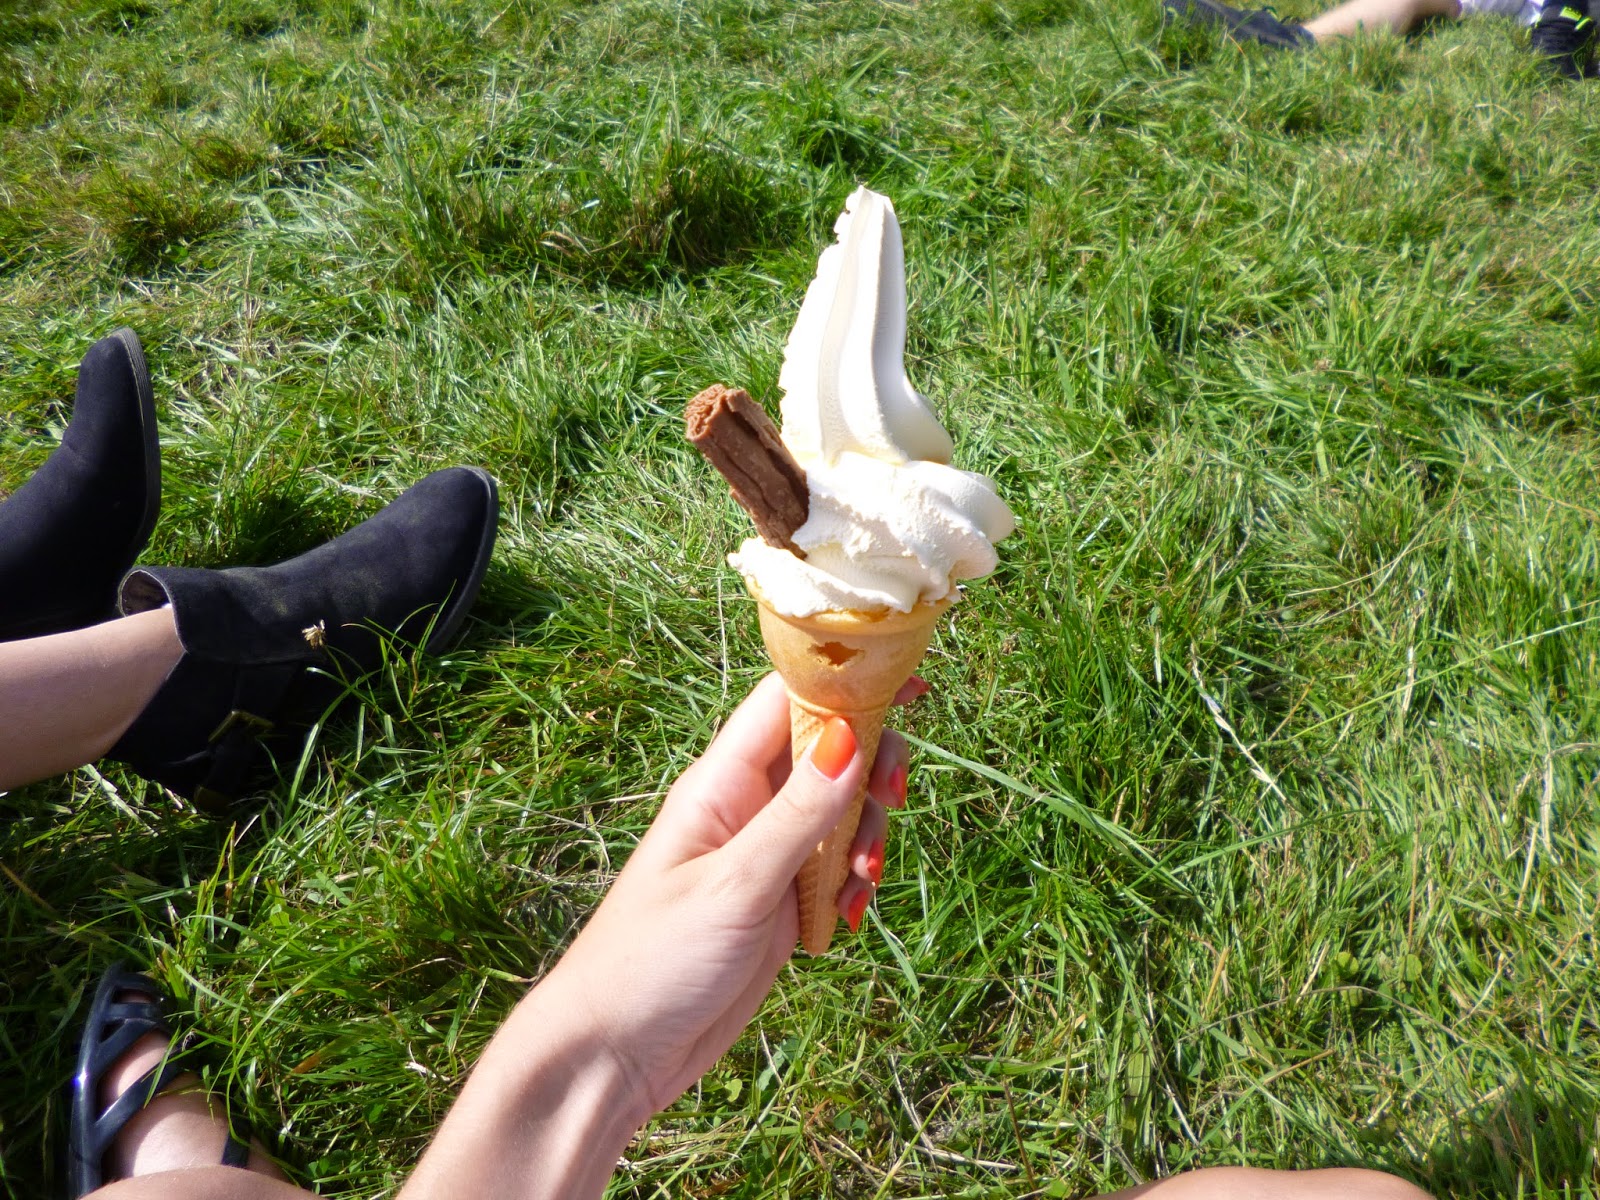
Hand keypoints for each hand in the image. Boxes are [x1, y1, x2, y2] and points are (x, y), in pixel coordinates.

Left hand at [541, 672, 921, 1123]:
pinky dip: (853, 882)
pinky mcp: (777, 899)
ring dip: (866, 835)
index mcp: (721, 782)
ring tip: (862, 881)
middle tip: (894, 799)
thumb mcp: (736, 885)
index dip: (847, 682)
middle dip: (872, 767)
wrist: (616, 1052)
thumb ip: (798, 813)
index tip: (909, 688)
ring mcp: (763, 852)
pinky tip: (848, 917)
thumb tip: (851, 734)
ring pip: (839, 810)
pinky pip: (833, 866)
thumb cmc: (653, 960)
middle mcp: (744, 805)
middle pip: (827, 749)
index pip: (787, 699)